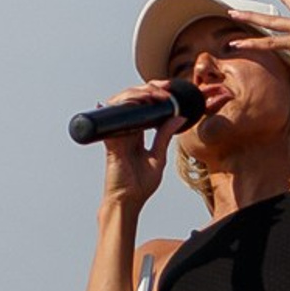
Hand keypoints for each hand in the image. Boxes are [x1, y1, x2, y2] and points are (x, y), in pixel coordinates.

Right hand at [97, 89, 181, 209]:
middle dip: (149, 88)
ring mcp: (116, 134)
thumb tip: (178, 117)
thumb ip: (165, 137)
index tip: (169, 91)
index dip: (154, 94)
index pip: (143, 107)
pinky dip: (124, 104)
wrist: (127, 202)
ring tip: (154, 94)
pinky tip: (138, 100)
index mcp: (135, 134)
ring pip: (121, 102)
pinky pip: (113, 116)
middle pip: (132, 99)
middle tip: (165, 88)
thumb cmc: (139, 186)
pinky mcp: (111, 140)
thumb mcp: (158, 158)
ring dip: (138, 92)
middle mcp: (125, 131)